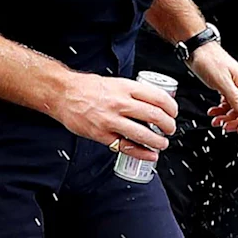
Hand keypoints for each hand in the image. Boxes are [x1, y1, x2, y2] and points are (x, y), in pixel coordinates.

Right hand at [55, 71, 180, 160]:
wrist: (63, 94)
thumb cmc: (88, 87)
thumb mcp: (114, 82)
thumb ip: (132, 92)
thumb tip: (151, 102)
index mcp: (125, 88)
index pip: (157, 97)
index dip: (171, 108)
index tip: (173, 112)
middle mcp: (120, 103)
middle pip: (155, 116)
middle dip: (168, 126)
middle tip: (170, 129)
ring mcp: (111, 120)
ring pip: (143, 134)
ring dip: (158, 142)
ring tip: (162, 143)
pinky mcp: (102, 135)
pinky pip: (127, 147)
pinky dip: (142, 153)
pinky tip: (150, 155)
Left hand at [190, 42, 237, 132]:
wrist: (196, 49)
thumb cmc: (208, 60)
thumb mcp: (222, 82)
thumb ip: (235, 98)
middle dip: (236, 121)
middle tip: (224, 127)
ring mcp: (233, 86)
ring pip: (236, 108)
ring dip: (226, 117)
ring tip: (216, 121)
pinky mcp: (225, 86)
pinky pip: (227, 103)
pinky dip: (221, 110)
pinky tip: (213, 112)